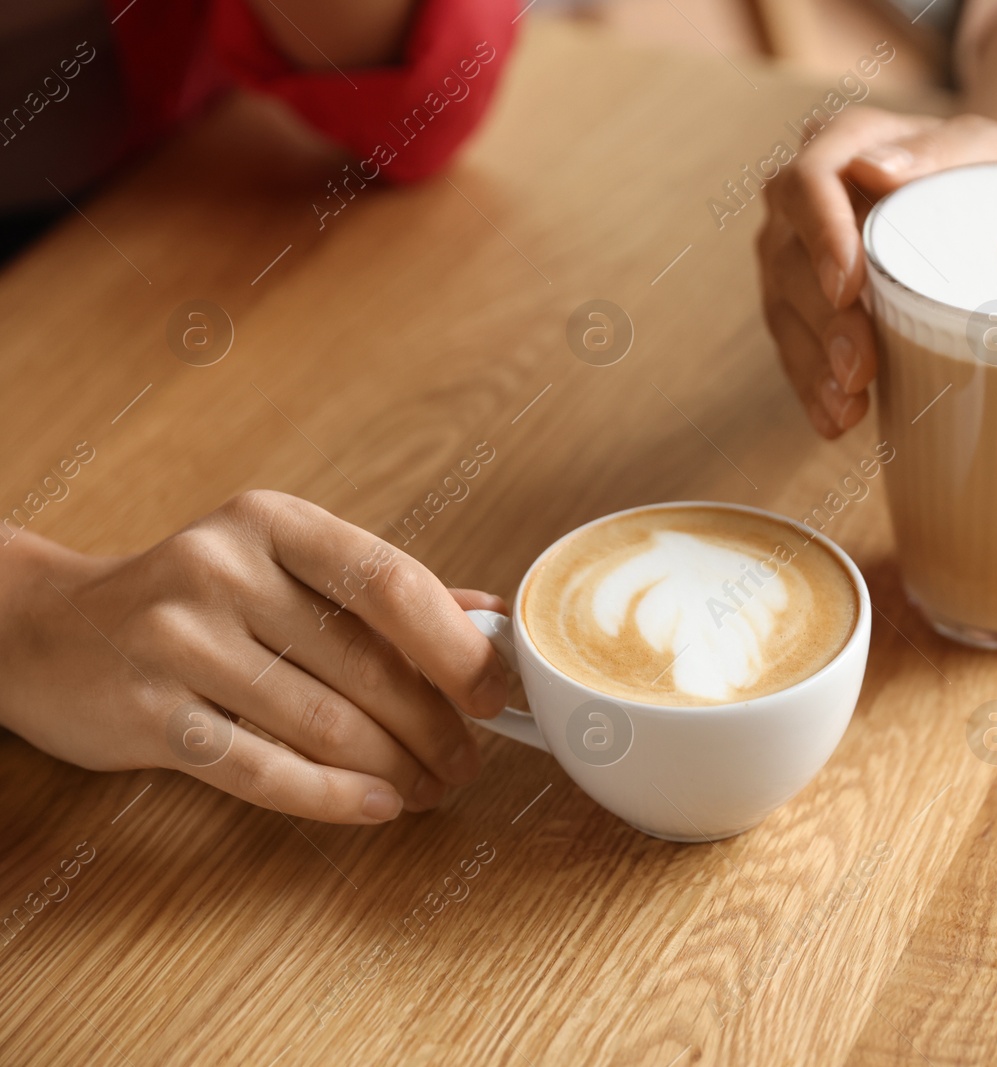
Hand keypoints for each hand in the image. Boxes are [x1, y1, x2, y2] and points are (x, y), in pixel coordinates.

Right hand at [0, 491, 509, 822]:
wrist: (46, 629)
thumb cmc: (194, 600)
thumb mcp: (282, 566)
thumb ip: (382, 593)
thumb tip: (491, 618)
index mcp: (272, 523)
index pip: (388, 580)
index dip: (453, 644)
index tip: (492, 692)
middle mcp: (221, 570)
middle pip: (363, 664)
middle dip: (432, 724)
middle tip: (468, 760)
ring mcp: (177, 641)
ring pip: (321, 723)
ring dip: (394, 766)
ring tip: (431, 787)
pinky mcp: (148, 713)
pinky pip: (261, 768)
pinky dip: (332, 795)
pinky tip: (377, 806)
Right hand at [759, 107, 996, 436]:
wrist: (973, 202)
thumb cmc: (976, 171)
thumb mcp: (978, 147)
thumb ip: (937, 150)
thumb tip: (877, 171)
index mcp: (838, 144)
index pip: (808, 184)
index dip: (821, 236)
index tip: (847, 285)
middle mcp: (798, 198)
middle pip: (790, 258)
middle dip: (824, 321)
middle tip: (859, 367)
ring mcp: (790, 252)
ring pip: (783, 310)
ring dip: (814, 365)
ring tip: (849, 406)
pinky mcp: (796, 302)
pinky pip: (792, 346)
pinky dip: (813, 386)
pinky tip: (836, 419)